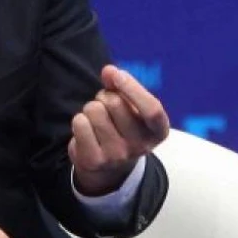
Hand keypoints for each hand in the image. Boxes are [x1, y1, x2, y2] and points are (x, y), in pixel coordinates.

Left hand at [69, 65, 171, 195]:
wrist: (108, 165)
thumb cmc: (122, 125)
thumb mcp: (130, 104)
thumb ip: (121, 84)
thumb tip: (109, 71)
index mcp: (158, 131)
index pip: (152, 109)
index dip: (133, 88)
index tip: (117, 74)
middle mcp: (141, 147)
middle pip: (114, 103)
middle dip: (105, 96)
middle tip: (105, 107)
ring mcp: (117, 156)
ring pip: (94, 110)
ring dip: (91, 108)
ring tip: (97, 120)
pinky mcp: (94, 161)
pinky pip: (80, 123)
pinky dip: (79, 120)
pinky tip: (87, 131)